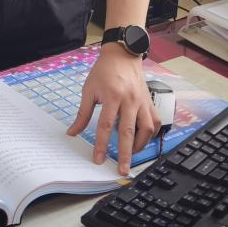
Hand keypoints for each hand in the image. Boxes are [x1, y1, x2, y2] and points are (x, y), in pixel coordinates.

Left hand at [66, 45, 156, 173]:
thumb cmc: (104, 71)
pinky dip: (150, 134)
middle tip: (123, 171)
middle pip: (128, 132)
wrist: (122, 55)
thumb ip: (82, 113)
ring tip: (130, 155)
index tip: (98, 159)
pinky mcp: (150, 101)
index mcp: (112, 96)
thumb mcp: (88, 89)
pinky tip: (142, 140)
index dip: (101, 144)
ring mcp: (142, 101)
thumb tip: (72, 133)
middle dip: (125, 154)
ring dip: (139, 145)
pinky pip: (155, 121)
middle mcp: (129, 100)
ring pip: (146, 129)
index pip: (106, 126)